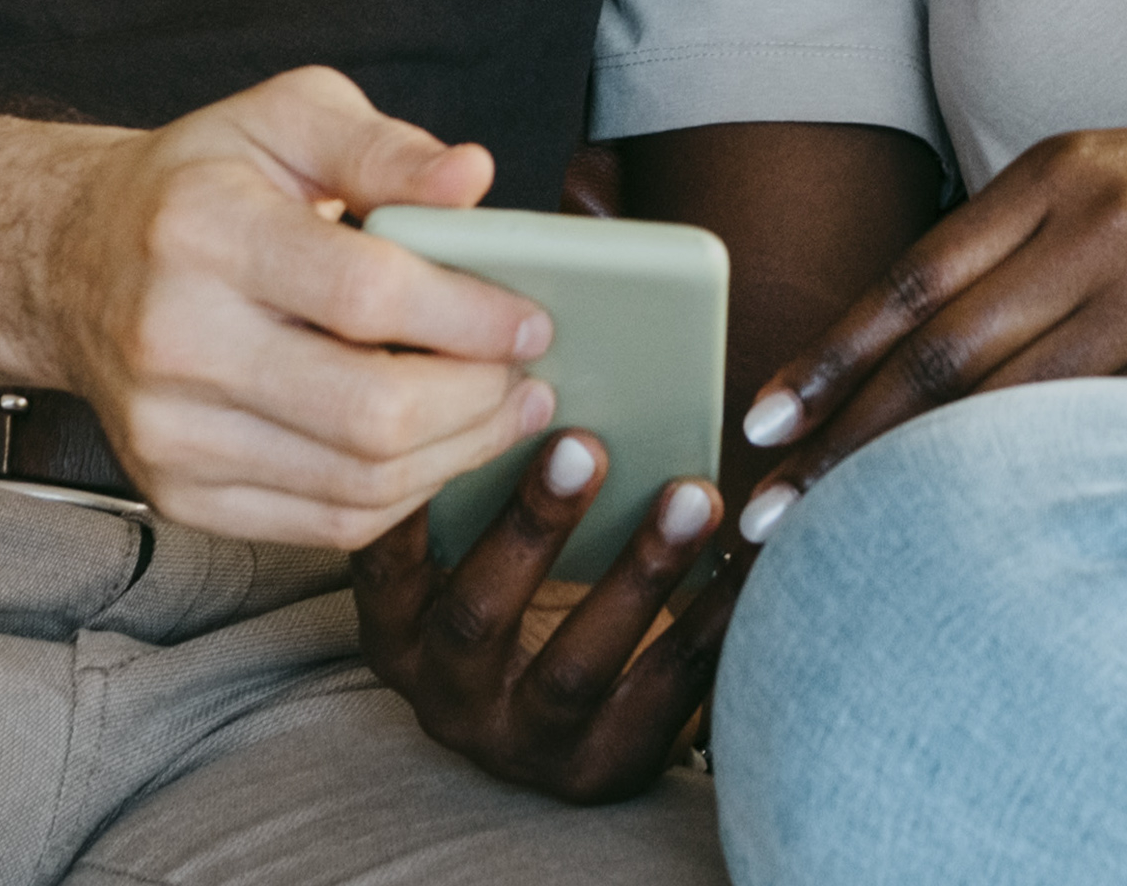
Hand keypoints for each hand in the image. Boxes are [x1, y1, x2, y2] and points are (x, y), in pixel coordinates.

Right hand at [28, 67, 562, 546]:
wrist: (73, 263)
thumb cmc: (199, 183)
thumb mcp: (287, 119)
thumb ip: (384, 146)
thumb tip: (474, 179)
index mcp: (202, 229)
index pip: (367, 294)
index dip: (470, 314)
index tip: (533, 318)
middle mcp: (172, 340)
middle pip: (370, 411)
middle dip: (479, 400)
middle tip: (528, 374)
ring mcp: (168, 433)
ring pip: (356, 484)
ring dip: (456, 456)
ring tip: (501, 412)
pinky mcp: (176, 494)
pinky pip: (322, 525)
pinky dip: (399, 497)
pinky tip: (434, 451)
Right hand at [351, 427, 747, 803]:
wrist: (576, 723)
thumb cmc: (524, 589)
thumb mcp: (477, 548)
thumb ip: (479, 477)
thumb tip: (521, 357)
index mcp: (399, 628)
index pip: (380, 561)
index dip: (411, 492)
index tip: (462, 413)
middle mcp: (445, 694)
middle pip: (478, 614)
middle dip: (533, 526)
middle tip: (587, 443)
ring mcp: (521, 743)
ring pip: (573, 668)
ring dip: (639, 572)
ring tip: (695, 496)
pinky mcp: (599, 769)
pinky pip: (662, 699)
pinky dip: (707, 626)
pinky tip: (746, 566)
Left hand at [730, 112, 1126, 499]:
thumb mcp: (1096, 177)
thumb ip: (1007, 243)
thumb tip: (892, 343)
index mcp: (1051, 175)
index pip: (910, 280)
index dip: (828, 358)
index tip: (761, 421)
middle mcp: (1092, 231)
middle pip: (941, 352)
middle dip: (847, 439)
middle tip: (776, 510)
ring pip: (1008, 405)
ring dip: (918, 477)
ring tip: (852, 535)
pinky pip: (1095, 434)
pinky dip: (1025, 483)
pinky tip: (978, 528)